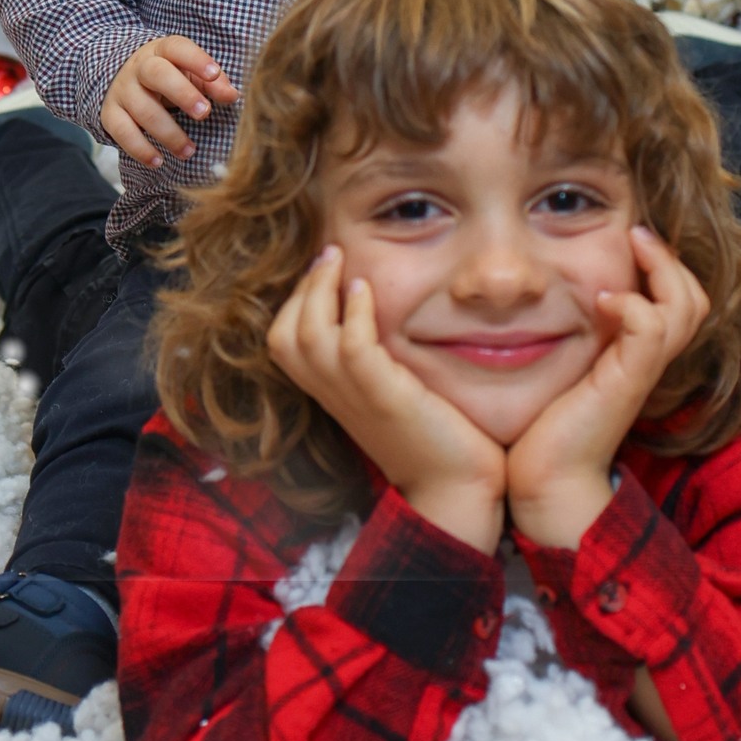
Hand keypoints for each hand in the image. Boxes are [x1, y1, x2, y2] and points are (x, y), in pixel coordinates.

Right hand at [100, 36, 238, 167]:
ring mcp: (123, 90)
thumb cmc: (169, 77)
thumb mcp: (190, 73)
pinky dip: (140, 149)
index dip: (196, 59)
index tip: (214, 74)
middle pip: (157, 74)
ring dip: (168, 133)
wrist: (123, 78)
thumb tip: (231, 96)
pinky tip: (158, 161)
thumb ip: (213, 82)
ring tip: (189, 151)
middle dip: (182, 94)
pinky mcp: (110, 113)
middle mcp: (139, 67)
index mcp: (163, 51)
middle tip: (204, 114)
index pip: (178, 47)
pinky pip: (122, 132)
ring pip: (142, 109)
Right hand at [268, 246, 506, 553]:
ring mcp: (355, 398)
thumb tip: (383, 317)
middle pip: (283, 334)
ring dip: (319, 289)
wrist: (457, 487)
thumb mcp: (393, 391)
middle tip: (328, 253)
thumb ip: (379, 360)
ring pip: (306, 335)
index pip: (283, 340)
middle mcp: (333, 396)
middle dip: (301, 287)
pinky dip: (352, 313)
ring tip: (339, 258)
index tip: (322, 270)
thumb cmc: (435, 437)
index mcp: (331, 394)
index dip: (295, 301)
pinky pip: (351, 348)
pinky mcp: (385, 398)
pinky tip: (364, 289)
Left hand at [507, 226, 709, 548]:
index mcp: (633, 353)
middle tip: (637, 231)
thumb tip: (532, 289)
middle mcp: (645, 361)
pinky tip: (601, 301)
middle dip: (671, 258)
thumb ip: (560, 330)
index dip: (663, 263)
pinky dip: (634, 306)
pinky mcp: (626, 383)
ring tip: (632, 244)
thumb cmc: (540, 424)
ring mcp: (639, 372)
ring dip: (663, 269)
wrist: (542, 481)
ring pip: (686, 307)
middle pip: (694, 298)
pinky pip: (651, 330)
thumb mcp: (557, 365)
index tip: (629, 235)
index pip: (676, 298)